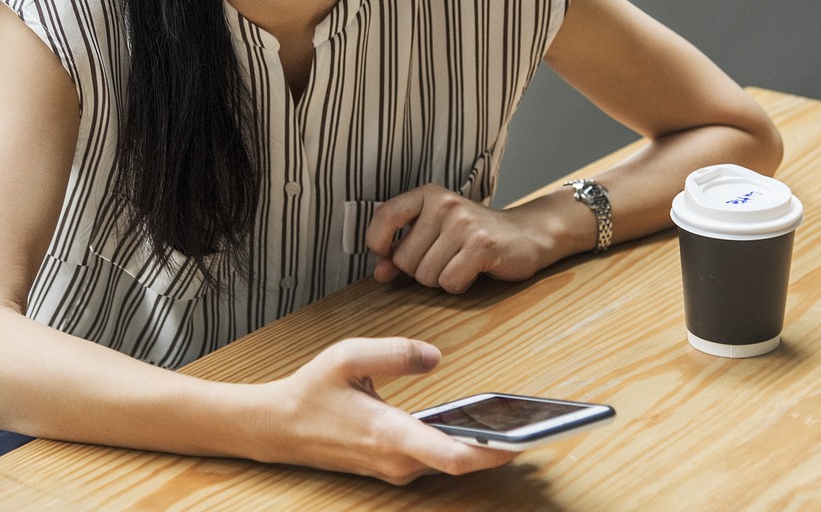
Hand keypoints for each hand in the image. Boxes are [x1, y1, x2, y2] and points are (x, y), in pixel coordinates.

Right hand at [261, 338, 515, 483]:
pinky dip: (462, 447)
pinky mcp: (393, 464)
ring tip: (521, 424)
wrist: (278, 427)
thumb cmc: (312, 391)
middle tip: (541, 426)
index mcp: (389, 434)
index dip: (492, 452)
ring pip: (451, 462)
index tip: (523, 440)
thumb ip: (394, 352)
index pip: (452, 456)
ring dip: (484, 448)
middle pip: (462, 462)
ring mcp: (395, 467)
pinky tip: (483, 429)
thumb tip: (435, 356)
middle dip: (501, 447)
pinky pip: (436, 458)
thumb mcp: (348, 355)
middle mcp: (397, 460)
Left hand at [366, 184, 549, 292]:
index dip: (378, 243)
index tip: (387, 256)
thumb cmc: (472, 237)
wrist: (526, 234)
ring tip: (459, 263)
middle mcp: (444, 203)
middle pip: (404, 258)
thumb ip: (402, 250)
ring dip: (440, 280)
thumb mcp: (434, 234)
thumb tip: (379, 274)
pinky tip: (472, 271)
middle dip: (419, 271)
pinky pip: (449, 281)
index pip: (385, 216)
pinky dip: (458, 285)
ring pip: (425, 275)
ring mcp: (464, 223)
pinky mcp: (482, 244)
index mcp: (428, 195)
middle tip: (444, 259)